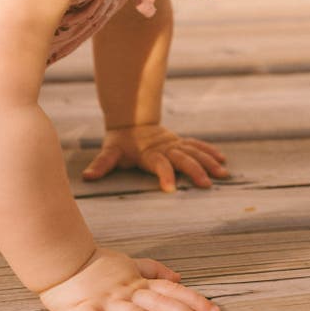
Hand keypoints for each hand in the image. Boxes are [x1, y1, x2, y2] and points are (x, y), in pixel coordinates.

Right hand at [39, 247, 219, 310]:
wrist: (61, 257)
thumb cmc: (96, 264)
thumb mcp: (129, 264)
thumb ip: (153, 270)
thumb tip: (179, 276)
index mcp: (138, 283)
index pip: (170, 291)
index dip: (193, 300)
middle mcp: (127, 292)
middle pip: (160, 304)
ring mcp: (107, 301)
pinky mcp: (83, 308)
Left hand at [82, 123, 228, 192]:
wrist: (131, 121)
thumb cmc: (120, 142)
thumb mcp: (110, 152)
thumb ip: (102, 164)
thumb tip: (87, 176)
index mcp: (148, 153)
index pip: (158, 164)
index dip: (164, 175)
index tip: (171, 189)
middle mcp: (165, 147)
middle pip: (182, 158)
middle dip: (195, 171)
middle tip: (206, 185)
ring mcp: (174, 144)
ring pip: (194, 152)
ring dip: (208, 162)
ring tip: (222, 174)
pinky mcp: (180, 142)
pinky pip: (197, 146)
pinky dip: (209, 151)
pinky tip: (222, 160)